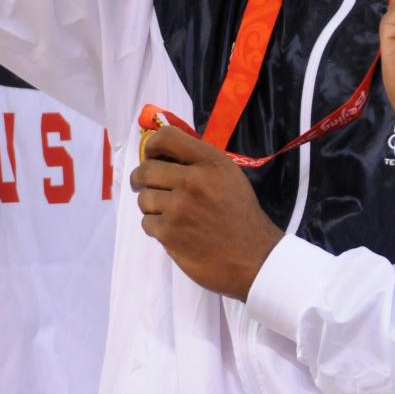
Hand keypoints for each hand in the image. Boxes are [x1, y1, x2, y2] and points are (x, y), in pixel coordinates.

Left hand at [130, 126, 282, 300]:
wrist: (252, 256)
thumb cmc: (240, 212)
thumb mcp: (228, 175)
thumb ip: (199, 161)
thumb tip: (164, 154)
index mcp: (210, 161)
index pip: (166, 137)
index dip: (152, 146)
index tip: (152, 156)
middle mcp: (192, 180)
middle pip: (146, 169)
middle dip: (142, 178)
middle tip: (146, 185)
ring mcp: (179, 208)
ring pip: (143, 198)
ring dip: (151, 205)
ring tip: (169, 212)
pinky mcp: (169, 233)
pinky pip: (147, 222)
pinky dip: (157, 226)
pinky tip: (175, 229)